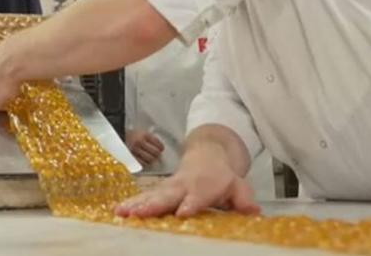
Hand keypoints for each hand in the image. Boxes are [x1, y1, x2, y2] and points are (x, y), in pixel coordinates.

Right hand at [115, 144, 259, 217]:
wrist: (207, 155)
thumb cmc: (221, 177)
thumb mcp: (237, 185)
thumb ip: (243, 198)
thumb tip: (253, 211)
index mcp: (203, 186)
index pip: (197, 196)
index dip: (190, 204)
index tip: (182, 213)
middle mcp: (183, 186)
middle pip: (168, 195)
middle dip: (154, 205)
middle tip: (140, 214)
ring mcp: (168, 187)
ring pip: (151, 195)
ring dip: (136, 204)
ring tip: (122, 212)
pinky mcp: (158, 190)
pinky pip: (143, 196)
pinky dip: (131, 203)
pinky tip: (118, 212)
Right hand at [125, 129, 164, 165]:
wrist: (119, 137)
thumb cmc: (132, 136)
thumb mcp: (142, 133)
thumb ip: (150, 138)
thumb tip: (160, 147)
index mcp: (144, 135)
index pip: (157, 143)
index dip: (161, 147)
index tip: (161, 148)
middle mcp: (140, 142)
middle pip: (155, 152)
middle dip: (158, 154)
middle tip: (157, 154)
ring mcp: (135, 150)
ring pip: (150, 159)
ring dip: (152, 159)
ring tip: (152, 158)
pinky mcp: (131, 157)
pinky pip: (142, 163)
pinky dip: (145, 163)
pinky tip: (145, 161)